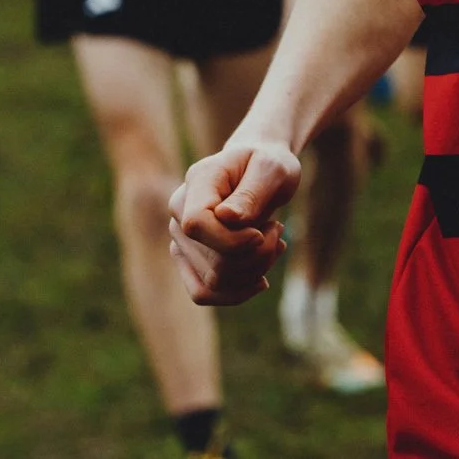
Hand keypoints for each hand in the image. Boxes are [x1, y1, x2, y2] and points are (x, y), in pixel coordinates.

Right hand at [168, 140, 300, 305]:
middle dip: (256, 257)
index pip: (196, 224)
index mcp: (197, 181)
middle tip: (278, 230)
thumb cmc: (268, 165)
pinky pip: (203, 293)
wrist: (260, 170)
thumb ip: (251, 193)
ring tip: (272, 244)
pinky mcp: (188, 258)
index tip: (263, 233)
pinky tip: (261, 275)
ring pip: (213, 282)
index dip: (233, 240)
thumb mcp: (273, 169)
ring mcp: (181, 237)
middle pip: (212, 262)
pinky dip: (237, 291)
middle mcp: (180, 211)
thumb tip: (226, 218)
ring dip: (253, 271)